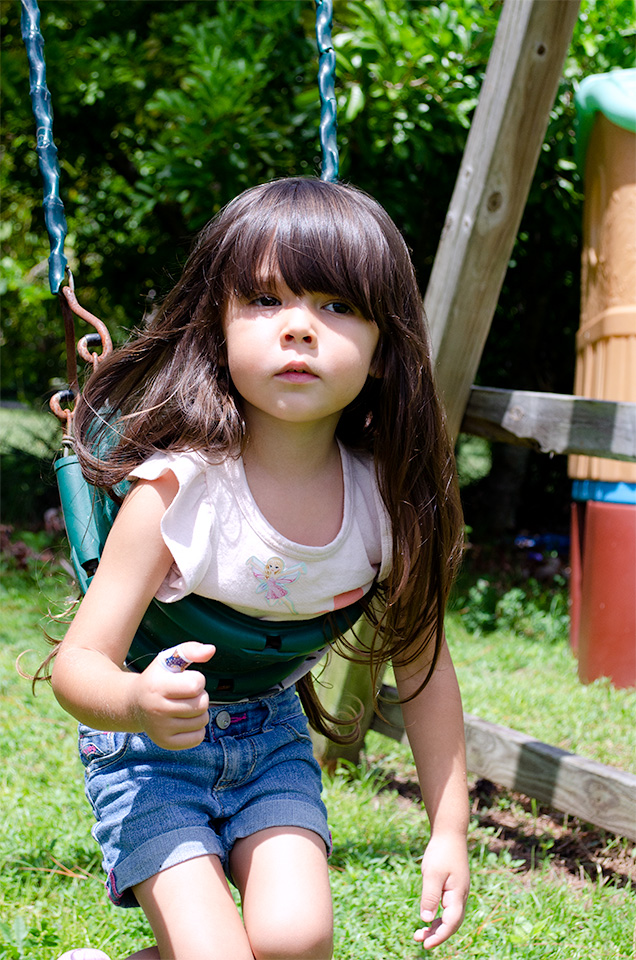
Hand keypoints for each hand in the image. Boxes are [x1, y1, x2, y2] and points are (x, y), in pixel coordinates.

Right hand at [132, 642, 215, 749]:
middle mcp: (156, 710)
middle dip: (200, 696)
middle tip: (185, 694)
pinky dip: (197, 728)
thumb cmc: (157, 678)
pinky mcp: (165, 743)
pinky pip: (198, 738)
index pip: (196, 685)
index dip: (197, 679)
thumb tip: (211, 650)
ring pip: (202, 721)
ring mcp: (160, 729)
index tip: (185, 679)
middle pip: (202, 704)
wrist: (133, 705)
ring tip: (184, 706)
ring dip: (199, 712)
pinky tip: (184, 720)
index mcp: (157, 687)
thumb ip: (191, 649)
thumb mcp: (169, 659)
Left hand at [413, 831, 468, 949]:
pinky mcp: (452, 888)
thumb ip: (430, 896)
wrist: (449, 833)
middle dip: (437, 935)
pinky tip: (427, 918)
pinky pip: (447, 908)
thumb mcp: (432, 874)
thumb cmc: (441, 852)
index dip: (439, 936)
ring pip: (449, 917)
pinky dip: (437, 916)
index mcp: (458, 894)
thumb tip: (426, 920)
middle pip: (452, 923)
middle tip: (420, 941)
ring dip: (436, 927)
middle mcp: (460, 896)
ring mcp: (457, 892)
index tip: (426, 945)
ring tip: (419, 934)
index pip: (451, 922)